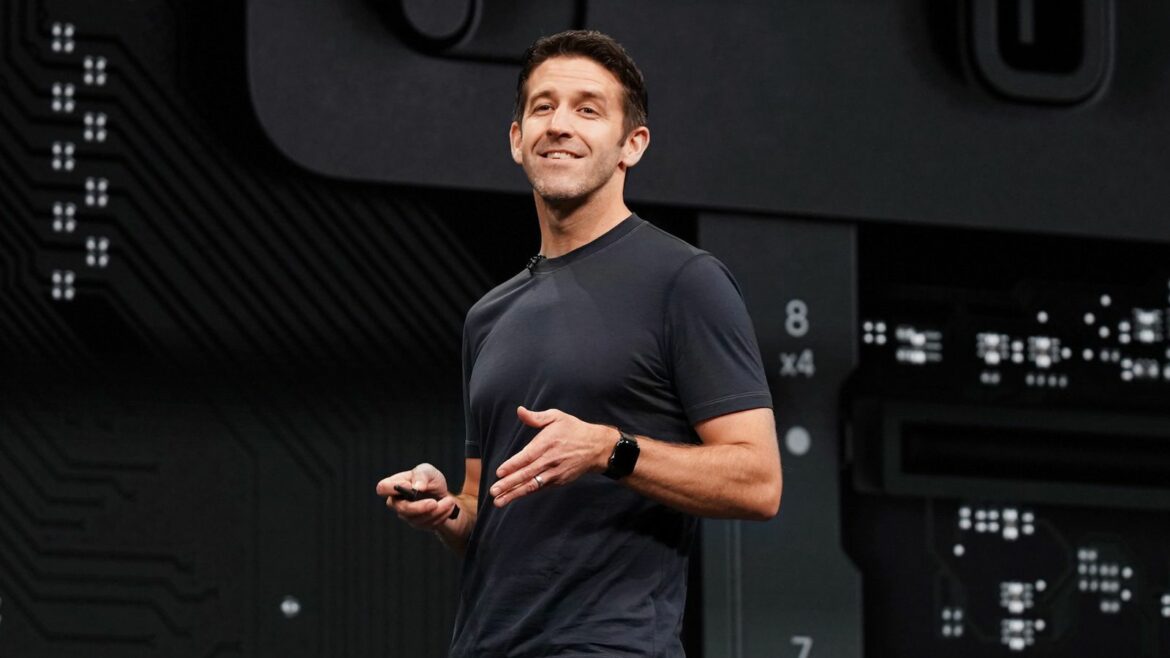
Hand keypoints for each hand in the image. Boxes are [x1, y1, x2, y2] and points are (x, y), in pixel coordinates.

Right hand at [376, 463, 458, 529]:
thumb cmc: (431, 481)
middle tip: (434, 503)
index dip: (392, 489)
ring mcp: (406, 515)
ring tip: (449, 501)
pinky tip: (448, 507)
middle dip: (419, 507)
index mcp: (395, 485)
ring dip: (437, 511)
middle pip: (401, 509)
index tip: (410, 485)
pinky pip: (428, 524)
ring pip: (417, 519)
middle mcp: (397, 502)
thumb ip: (421, 475)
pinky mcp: (417, 524)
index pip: (382, 488)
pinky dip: (441, 515)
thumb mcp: (429, 472)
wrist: (444, 496)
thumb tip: (416, 487)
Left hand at [489, 406, 609, 507]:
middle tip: (493, 492)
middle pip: (527, 474)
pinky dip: (527, 493)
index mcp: (548, 443)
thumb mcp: (557, 417)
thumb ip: (536, 417)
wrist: (596, 447)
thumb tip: (519, 411)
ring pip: (532, 485)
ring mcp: (555, 473)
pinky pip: (540, 488)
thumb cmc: (574, 429)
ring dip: (515, 494)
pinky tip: (514, 497)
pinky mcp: (559, 481)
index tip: (499, 473)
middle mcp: (550, 460)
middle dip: (509, 484)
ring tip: (499, 501)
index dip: (513, 465)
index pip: (527, 456)